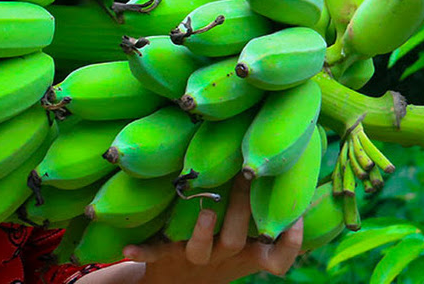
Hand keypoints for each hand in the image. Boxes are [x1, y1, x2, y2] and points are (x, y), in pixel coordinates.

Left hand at [123, 175, 302, 283]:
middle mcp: (221, 256)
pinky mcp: (164, 257)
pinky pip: (153, 253)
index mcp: (245, 252)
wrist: (176, 282)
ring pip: (200, 248)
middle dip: (241, 208)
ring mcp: (193, 257)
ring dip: (202, 230)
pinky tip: (127, 247)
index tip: (296, 216)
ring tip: (205, 210)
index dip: (290, 243)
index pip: (276, 258)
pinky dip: (142, 250)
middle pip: (235, 238)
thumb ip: (259, 201)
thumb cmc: (217, 245)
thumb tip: (286, 152)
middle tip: (245, 175)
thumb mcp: (244, 237)